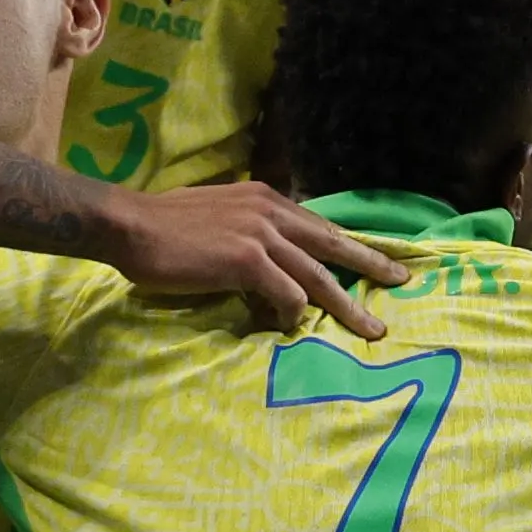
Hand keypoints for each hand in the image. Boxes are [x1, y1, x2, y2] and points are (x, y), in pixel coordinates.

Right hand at [87, 182, 407, 337]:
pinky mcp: (247, 260)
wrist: (129, 225)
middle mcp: (271, 211)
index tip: (378, 255)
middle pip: (333, 245)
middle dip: (372, 265)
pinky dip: (292, 316)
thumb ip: (249, 230)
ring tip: (370, 331)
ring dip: (347, 308)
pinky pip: (287, 296)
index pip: (320, 223)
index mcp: (266, 199)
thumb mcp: (219, 215)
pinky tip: (284, 329)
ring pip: (319, 277)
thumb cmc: (164, 226)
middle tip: (403, 280)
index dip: (351, 242)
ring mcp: (261, 234)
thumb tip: (267, 259)